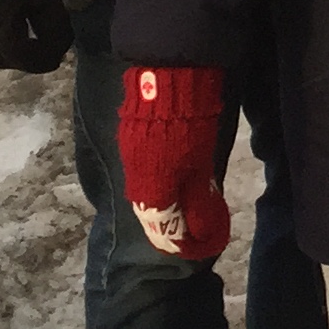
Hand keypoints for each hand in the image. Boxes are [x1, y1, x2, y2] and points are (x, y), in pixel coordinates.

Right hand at [115, 62, 230, 260]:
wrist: (167, 85)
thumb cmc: (190, 130)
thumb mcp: (200, 167)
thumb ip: (197, 200)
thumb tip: (200, 230)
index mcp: (151, 192)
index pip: (162, 229)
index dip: (181, 240)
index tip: (199, 243)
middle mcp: (134, 181)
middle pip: (152, 212)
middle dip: (173, 222)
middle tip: (195, 223)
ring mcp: (128, 159)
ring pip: (146, 192)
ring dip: (165, 201)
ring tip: (187, 202)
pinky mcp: (128, 141)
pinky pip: (142, 173)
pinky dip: (159, 181)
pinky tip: (174, 177)